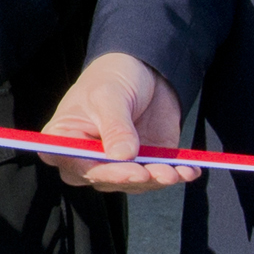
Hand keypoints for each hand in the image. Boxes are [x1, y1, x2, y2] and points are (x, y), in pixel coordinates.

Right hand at [45, 52, 187, 191]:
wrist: (145, 71)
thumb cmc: (113, 77)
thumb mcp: (110, 95)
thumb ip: (116, 126)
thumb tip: (123, 156)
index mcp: (65, 138)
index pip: (67, 160)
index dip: (89, 169)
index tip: (114, 168)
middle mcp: (87, 157)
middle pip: (101, 178)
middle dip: (127, 178)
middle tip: (146, 172)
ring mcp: (116, 164)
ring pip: (132, 183)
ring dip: (154, 179)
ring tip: (173, 171)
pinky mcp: (143, 164)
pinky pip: (157, 177)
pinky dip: (174, 175)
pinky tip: (188, 171)